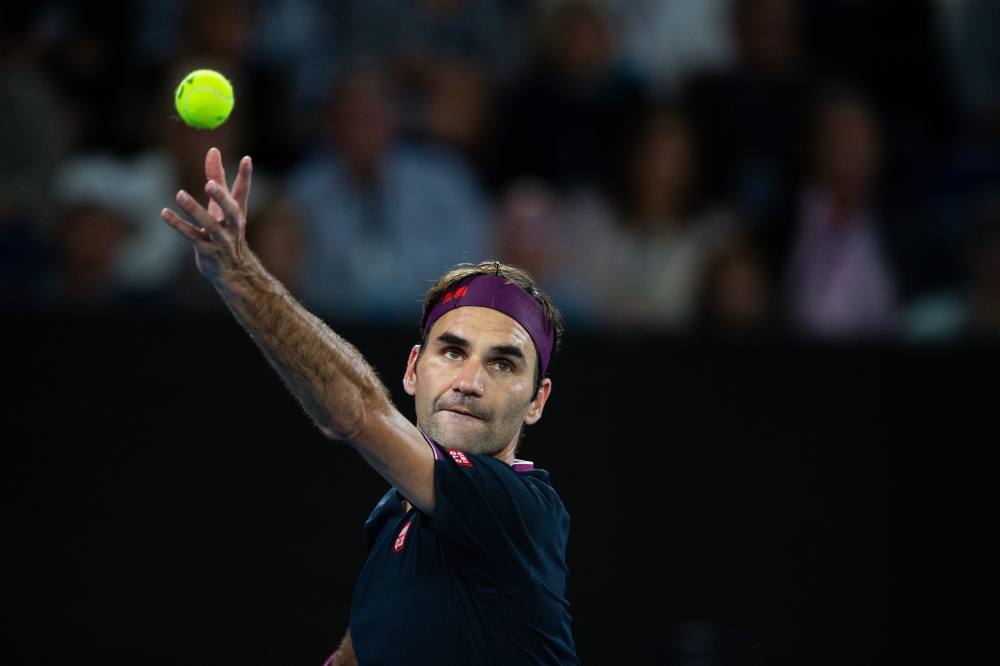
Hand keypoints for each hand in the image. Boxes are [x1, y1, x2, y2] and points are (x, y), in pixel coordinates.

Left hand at [160, 147, 252, 282]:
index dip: (245, 176)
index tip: (247, 159)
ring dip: (194, 210)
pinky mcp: (207, 251)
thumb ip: (218, 178)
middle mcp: (232, 226)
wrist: (233, 271)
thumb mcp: (222, 206)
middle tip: (210, 183)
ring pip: (208, 225)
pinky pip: (191, 236)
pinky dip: (178, 225)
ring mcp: (220, 240)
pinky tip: (164, 213)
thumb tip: (213, 150)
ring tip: (180, 195)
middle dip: (221, 197)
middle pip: (231, 211)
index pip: (243, 192)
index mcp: (237, 213)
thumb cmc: (225, 232)